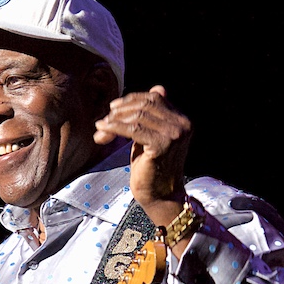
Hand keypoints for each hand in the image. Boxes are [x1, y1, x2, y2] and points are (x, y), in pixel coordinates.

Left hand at [94, 85, 192, 227]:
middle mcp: (182, 124)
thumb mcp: (153, 134)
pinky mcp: (163, 145)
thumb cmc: (153, 167)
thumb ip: (154, 114)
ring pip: (137, 116)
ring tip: (100, 128)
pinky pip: (133, 130)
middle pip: (145, 105)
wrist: (160, 196)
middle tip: (103, 120)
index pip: (155, 97)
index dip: (131, 100)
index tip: (113, 108)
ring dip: (114, 121)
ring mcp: (174, 134)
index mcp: (182, 119)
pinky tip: (103, 132)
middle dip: (120, 111)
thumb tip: (158, 87)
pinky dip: (114, 129)